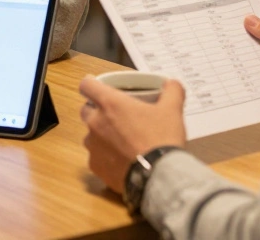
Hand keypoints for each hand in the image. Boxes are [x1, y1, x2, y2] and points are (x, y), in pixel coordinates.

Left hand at [79, 76, 186, 194]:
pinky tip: (121, 162)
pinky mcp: (95, 167)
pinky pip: (96, 157)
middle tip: (116, 116)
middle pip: (86, 110)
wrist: (159, 176)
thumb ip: (172, 91)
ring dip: (101, 135)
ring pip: (90, 135)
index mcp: (110, 104)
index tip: (98, 87)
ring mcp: (92, 146)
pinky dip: (105, 157)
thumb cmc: (161, 138)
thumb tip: (172, 84)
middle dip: (97, 110)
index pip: (87, 85)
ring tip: (121, 142)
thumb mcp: (173, 110)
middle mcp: (95, 122)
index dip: (91, 84)